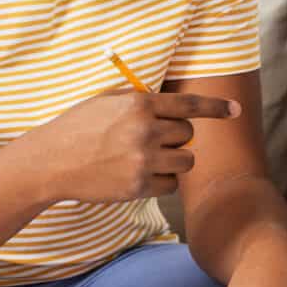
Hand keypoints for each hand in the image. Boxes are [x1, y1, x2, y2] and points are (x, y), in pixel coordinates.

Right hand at [28, 91, 239, 203]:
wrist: (50, 162)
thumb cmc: (77, 128)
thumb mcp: (105, 101)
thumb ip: (139, 100)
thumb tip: (172, 103)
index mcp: (138, 104)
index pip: (188, 104)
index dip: (216, 107)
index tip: (235, 110)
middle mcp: (144, 130)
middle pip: (188, 135)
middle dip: (176, 137)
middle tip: (153, 140)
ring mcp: (142, 160)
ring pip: (185, 161)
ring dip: (174, 160)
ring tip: (147, 158)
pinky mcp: (138, 186)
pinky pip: (171, 185)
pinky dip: (162, 181)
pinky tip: (140, 175)